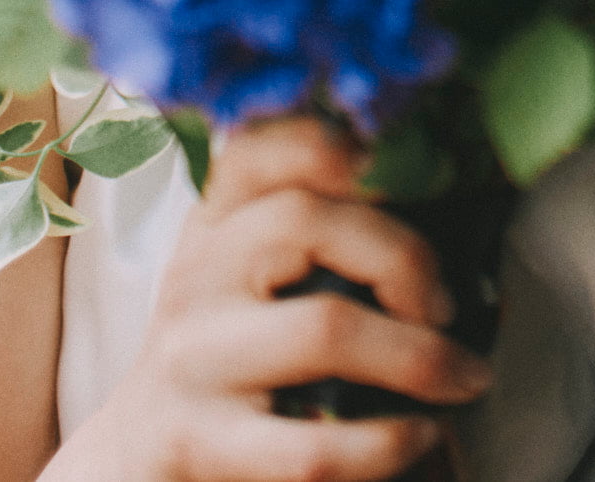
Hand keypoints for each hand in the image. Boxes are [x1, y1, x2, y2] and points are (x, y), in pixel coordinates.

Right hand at [56, 117, 485, 481]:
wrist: (133, 459)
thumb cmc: (224, 357)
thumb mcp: (243, 273)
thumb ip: (309, 226)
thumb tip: (433, 187)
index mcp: (212, 225)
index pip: (259, 149)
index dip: (333, 144)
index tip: (397, 171)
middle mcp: (195, 278)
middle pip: (306, 220)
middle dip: (404, 258)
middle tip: (445, 307)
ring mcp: (193, 361)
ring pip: (323, 327)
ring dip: (418, 354)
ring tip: (461, 376)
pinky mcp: (199, 443)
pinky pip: (311, 445)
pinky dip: (386, 442)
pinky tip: (419, 435)